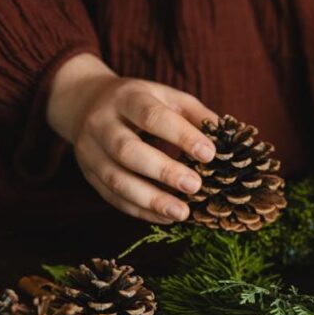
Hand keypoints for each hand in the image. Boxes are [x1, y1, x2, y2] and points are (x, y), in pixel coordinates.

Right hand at [46, 53, 218, 222]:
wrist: (85, 102)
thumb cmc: (140, 102)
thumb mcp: (166, 96)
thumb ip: (196, 115)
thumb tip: (228, 139)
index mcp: (126, 97)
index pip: (151, 116)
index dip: (180, 135)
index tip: (209, 153)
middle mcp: (102, 124)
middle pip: (127, 150)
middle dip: (163, 171)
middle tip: (195, 186)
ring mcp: (90, 152)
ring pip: (116, 180)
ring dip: (151, 200)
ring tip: (182, 212)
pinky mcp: (89, 175)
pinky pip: (113, 198)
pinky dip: (141, 211)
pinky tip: (166, 218)